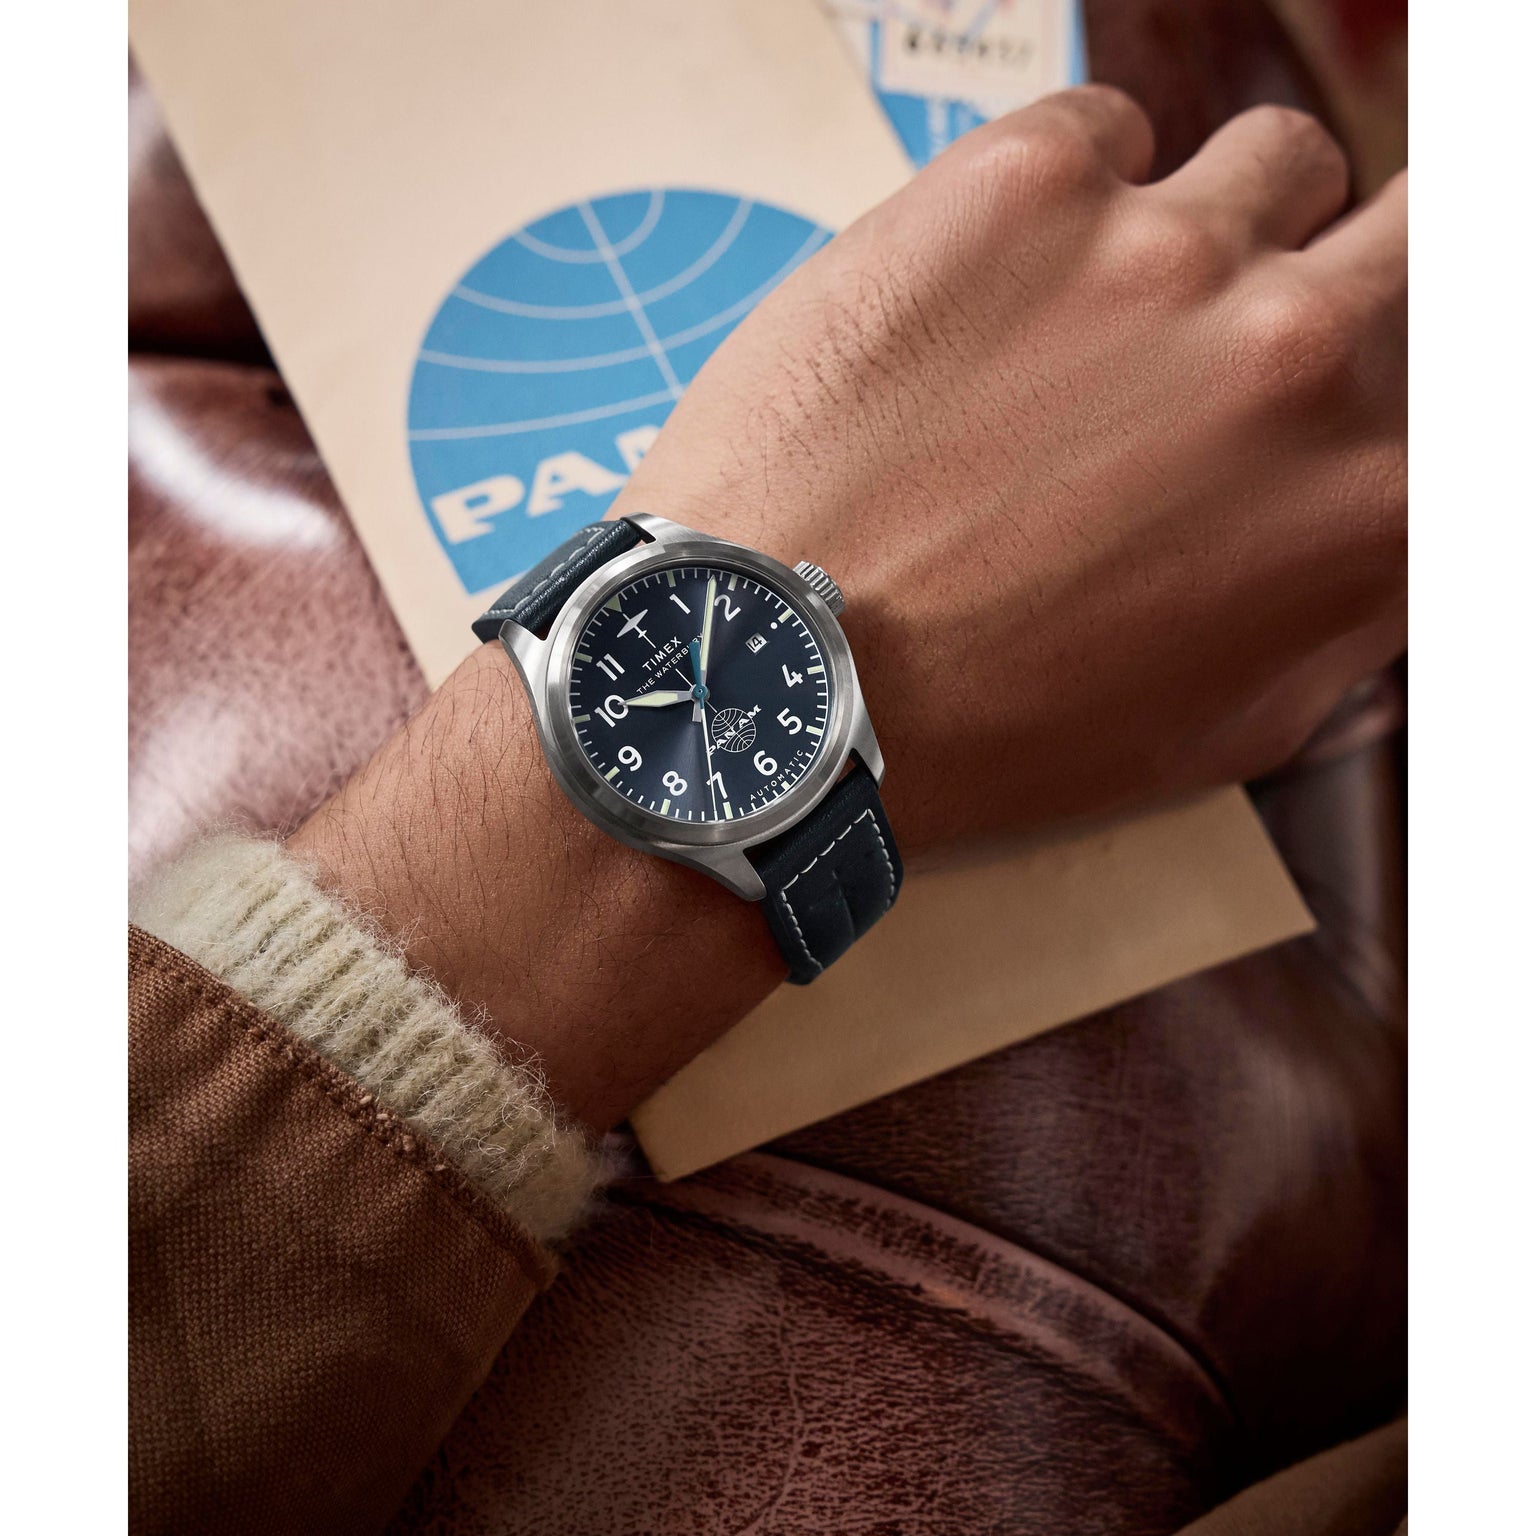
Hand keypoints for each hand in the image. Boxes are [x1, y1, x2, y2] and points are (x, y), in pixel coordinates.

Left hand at [292, 90, 1405, 1126]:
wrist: (775, 677)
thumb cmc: (981, 729)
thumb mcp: (1215, 727)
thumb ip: (1344, 611)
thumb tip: (1388, 524)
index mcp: (1367, 504)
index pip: (1466, 363)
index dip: (1410, 361)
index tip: (1358, 360)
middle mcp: (1299, 357)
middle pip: (1412, 227)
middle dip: (1348, 272)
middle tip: (1244, 327)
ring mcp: (1164, 253)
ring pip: (1266, 166)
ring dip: (1208, 233)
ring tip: (1091, 325)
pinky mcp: (1022, 187)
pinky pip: (1107, 132)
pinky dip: (1068, 198)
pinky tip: (993, 289)